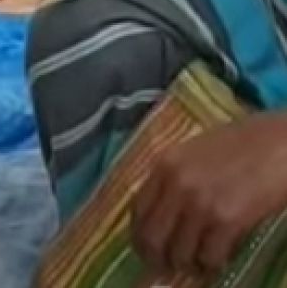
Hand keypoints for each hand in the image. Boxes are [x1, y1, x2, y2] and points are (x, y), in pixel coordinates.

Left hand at [132, 114, 286, 274]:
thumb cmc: (241, 144)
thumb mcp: (194, 152)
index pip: (138, 210)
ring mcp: (200, 203)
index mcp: (164, 164)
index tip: (144, 248)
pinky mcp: (227, 220)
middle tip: (166, 267)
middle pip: (152, 236)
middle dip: (157, 257)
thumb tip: (164, 210)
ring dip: (187, 263)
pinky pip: (210, 256)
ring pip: (180, 252)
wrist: (279, 144)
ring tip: (196, 263)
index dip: (139, 234)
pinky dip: (212, 264)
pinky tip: (218, 259)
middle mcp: (176, 185)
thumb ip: (175, 176)